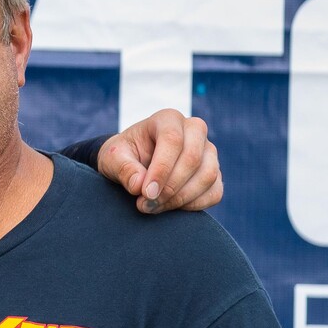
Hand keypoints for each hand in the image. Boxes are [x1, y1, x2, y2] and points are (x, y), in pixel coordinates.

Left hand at [94, 108, 221, 213]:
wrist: (134, 164)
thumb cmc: (123, 157)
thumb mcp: (113, 159)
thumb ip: (123, 169)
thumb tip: (138, 185)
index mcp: (167, 119)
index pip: (172, 140)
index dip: (161, 170)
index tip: (145, 193)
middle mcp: (194, 130)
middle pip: (193, 158)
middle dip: (170, 187)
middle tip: (146, 204)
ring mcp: (208, 151)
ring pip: (208, 175)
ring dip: (181, 198)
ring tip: (154, 207)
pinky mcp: (213, 172)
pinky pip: (214, 192)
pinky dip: (194, 205)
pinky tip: (170, 207)